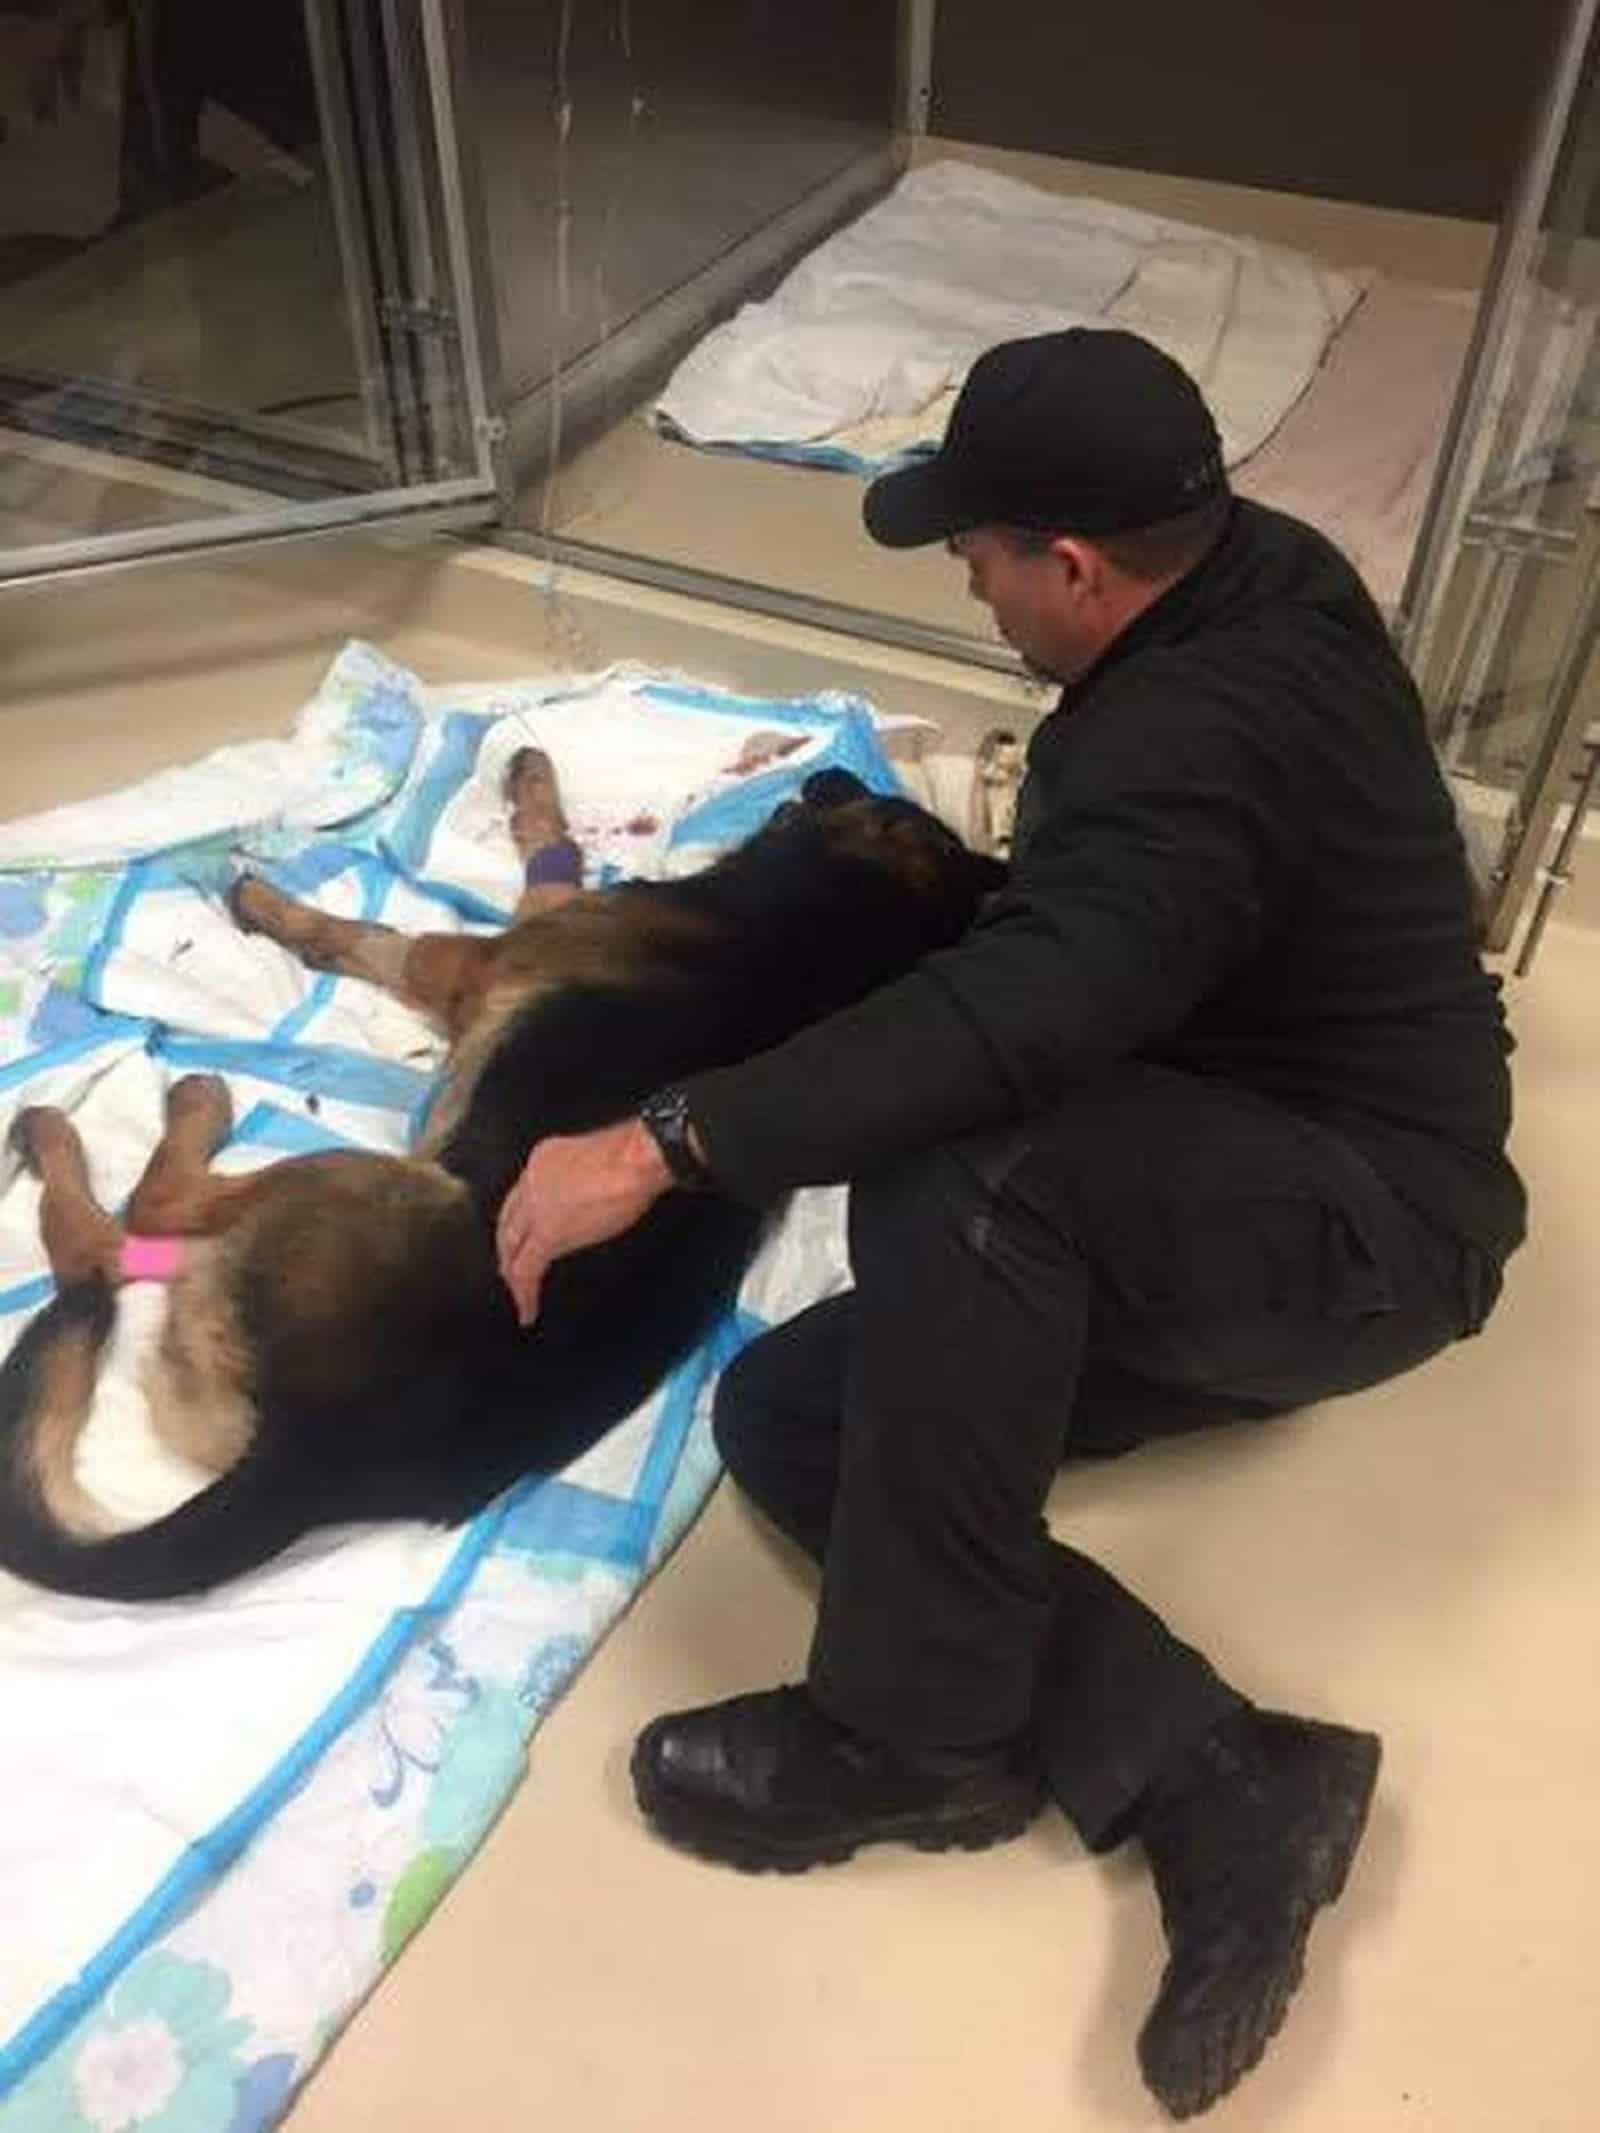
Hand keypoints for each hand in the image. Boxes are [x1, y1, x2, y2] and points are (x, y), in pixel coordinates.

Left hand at [495, 1118, 672, 1326]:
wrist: (634, 1158)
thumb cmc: (634, 1155)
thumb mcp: (599, 1161)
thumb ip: (586, 1180)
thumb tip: (595, 1201)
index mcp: (543, 1159)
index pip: (520, 1196)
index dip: (518, 1221)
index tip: (522, 1235)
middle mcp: (532, 1181)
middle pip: (508, 1223)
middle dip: (507, 1249)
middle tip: (509, 1271)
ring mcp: (536, 1207)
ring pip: (512, 1248)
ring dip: (513, 1274)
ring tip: (518, 1294)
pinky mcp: (548, 1234)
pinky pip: (526, 1271)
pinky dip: (524, 1294)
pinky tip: (528, 1310)